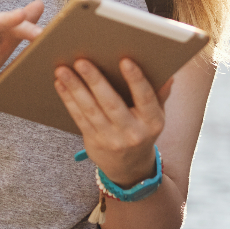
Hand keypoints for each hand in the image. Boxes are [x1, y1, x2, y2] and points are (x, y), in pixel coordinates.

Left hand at [55, 57, 172, 186]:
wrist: (129, 167)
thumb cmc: (143, 130)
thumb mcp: (156, 115)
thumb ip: (159, 94)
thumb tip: (168, 75)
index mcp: (153, 122)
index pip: (146, 98)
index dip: (136, 79)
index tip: (125, 60)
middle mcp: (133, 132)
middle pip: (112, 104)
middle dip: (95, 81)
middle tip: (82, 61)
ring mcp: (111, 139)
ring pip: (91, 110)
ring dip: (75, 88)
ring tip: (63, 70)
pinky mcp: (94, 141)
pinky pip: (79, 118)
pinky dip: (68, 100)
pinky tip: (61, 84)